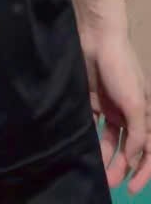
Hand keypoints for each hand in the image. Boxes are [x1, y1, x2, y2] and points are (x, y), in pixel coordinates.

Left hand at [82, 26, 150, 193]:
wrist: (97, 40)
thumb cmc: (122, 69)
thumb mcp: (136, 102)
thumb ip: (138, 133)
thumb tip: (132, 157)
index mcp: (146, 116)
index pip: (149, 151)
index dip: (144, 171)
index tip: (132, 189)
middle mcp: (130, 115)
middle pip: (129, 149)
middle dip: (122, 168)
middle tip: (110, 183)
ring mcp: (112, 109)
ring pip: (110, 141)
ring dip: (106, 157)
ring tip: (98, 170)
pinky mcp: (94, 102)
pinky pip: (94, 127)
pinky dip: (92, 139)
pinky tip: (86, 150)